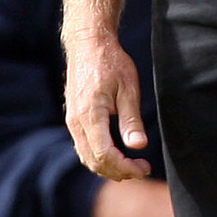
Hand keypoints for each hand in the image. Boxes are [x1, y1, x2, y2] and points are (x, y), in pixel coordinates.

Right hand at [66, 38, 155, 181]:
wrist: (88, 45)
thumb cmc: (111, 63)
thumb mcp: (128, 88)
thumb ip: (131, 120)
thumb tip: (138, 146)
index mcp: (90, 115)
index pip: (105, 155)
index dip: (125, 167)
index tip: (145, 168)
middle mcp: (76, 122)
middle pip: (94, 161)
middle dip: (118, 171)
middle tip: (142, 169)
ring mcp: (72, 121)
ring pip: (86, 157)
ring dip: (108, 167)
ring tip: (131, 166)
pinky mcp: (73, 119)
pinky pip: (83, 147)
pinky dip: (99, 157)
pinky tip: (116, 155)